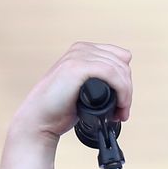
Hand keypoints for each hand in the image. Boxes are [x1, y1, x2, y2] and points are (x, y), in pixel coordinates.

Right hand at [10, 42, 133, 144]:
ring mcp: (79, 56)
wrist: (40, 119)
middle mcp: (82, 49)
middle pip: (122, 64)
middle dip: (127, 90)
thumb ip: (100, 80)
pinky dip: (122, 91)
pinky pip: (112, 74)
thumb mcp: (85, 89)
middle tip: (122, 112)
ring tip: (120, 113)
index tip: (122, 103)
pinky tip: (118, 105)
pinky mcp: (78, 66)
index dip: (125, 81)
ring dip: (126, 94)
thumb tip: (126, 84)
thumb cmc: (60, 107)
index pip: (120, 57)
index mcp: (84, 50)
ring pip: (120, 69)